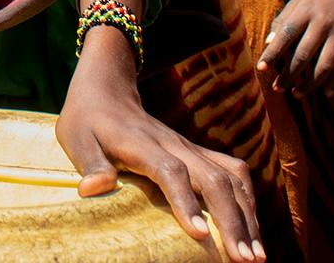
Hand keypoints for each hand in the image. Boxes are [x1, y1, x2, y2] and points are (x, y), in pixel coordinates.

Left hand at [57, 27, 263, 261]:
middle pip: (212, 178)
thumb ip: (90, 164)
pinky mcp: (199, 153)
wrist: (107, 88)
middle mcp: (173, 145)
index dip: (185, 200)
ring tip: (257, 256)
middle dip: (232, 220)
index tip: (199, 235)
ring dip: (247, 215)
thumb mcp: (76, 139)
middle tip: (245, 261)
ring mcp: (189, 148)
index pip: (170, 170)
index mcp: (141, 144)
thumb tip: (92, 190)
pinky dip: (248, 200)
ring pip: (230, 177)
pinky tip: (253, 230)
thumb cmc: (88, 120)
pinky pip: (234, 172)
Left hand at [257, 0, 333, 97]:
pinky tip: (325, 93)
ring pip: (325, 65)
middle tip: (278, 88)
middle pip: (304, 54)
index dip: (272, 53)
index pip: (285, 35)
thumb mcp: (297, 1)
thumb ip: (282, 21)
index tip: (261, 68)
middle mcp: (323, 24)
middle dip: (289, 74)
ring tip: (297, 93)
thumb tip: (268, 43)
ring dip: (310, 83)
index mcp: (305, 12)